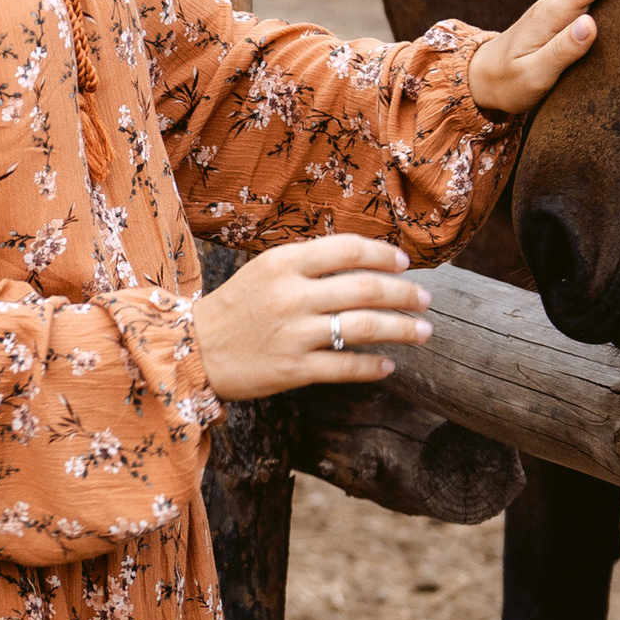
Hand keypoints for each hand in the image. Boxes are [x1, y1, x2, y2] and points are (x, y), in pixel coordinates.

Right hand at [192, 231, 433, 403]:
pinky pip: (345, 367)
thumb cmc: (235, 308)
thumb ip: (308, 263)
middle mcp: (291, 295)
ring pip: (363, 327)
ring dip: (401, 329)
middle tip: (426, 299)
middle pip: (365, 288)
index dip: (384, 254)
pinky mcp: (292, 370)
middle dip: (405, 294)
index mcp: (283, 263)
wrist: (192, 351)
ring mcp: (293, 334)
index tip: (404, 263)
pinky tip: (388, 366)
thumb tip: (363, 262)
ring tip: (424, 331)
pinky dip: (372, 366)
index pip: (347, 249)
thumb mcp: (264, 271)